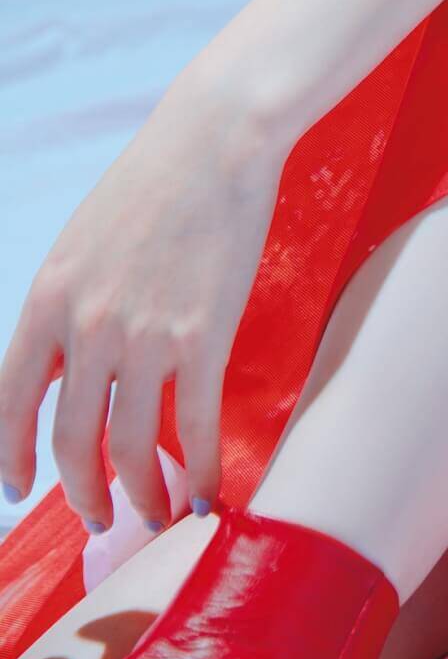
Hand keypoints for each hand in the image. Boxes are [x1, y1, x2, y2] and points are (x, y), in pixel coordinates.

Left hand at [0, 81, 283, 531]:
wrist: (215, 140)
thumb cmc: (152, 182)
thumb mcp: (80, 245)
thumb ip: (66, 309)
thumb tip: (64, 373)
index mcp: (47, 300)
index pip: (10, 404)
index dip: (10, 457)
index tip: (18, 489)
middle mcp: (88, 326)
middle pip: (71, 442)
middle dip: (83, 494)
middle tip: (98, 519)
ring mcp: (146, 335)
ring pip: (132, 448)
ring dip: (144, 495)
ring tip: (158, 513)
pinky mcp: (204, 337)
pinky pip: (197, 427)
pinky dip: (202, 472)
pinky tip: (208, 494)